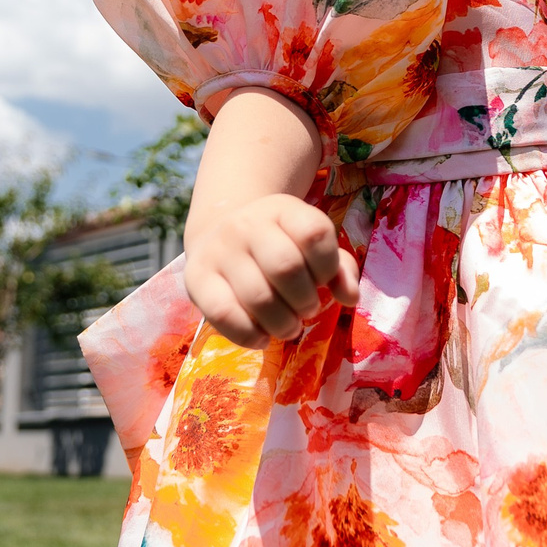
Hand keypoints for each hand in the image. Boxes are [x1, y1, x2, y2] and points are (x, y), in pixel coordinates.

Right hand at [183, 193, 358, 349]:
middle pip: (286, 267)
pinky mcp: (196, 279)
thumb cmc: (277, 245)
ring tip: (288, 327)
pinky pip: (224, 314)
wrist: (217, 233)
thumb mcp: (308, 245)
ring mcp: (218, 250)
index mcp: (281, 209)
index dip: (328, 266)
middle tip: (306, 310)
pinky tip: (262, 337)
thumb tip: (350, 297)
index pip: (314, 232)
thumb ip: (338, 268)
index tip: (323, 280)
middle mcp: (246, 224)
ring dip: (283, 324)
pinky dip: (250, 335)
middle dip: (305, 301)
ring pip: (257, 297)